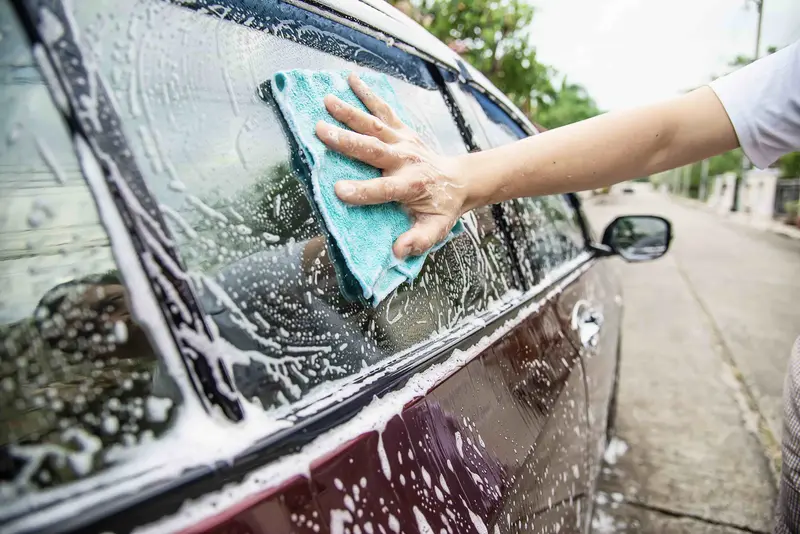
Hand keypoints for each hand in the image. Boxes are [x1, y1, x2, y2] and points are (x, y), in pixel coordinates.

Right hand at [315, 73, 467, 259]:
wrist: (459, 180)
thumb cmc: (441, 208)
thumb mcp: (435, 230)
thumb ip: (418, 241)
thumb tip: (398, 252)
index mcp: (410, 186)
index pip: (383, 189)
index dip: (362, 191)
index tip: (338, 191)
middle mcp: (405, 161)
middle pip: (373, 149)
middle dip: (346, 141)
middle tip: (320, 131)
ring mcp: (403, 142)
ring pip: (375, 125)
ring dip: (350, 113)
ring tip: (327, 101)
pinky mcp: (402, 131)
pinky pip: (383, 110)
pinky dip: (368, 94)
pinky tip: (351, 79)